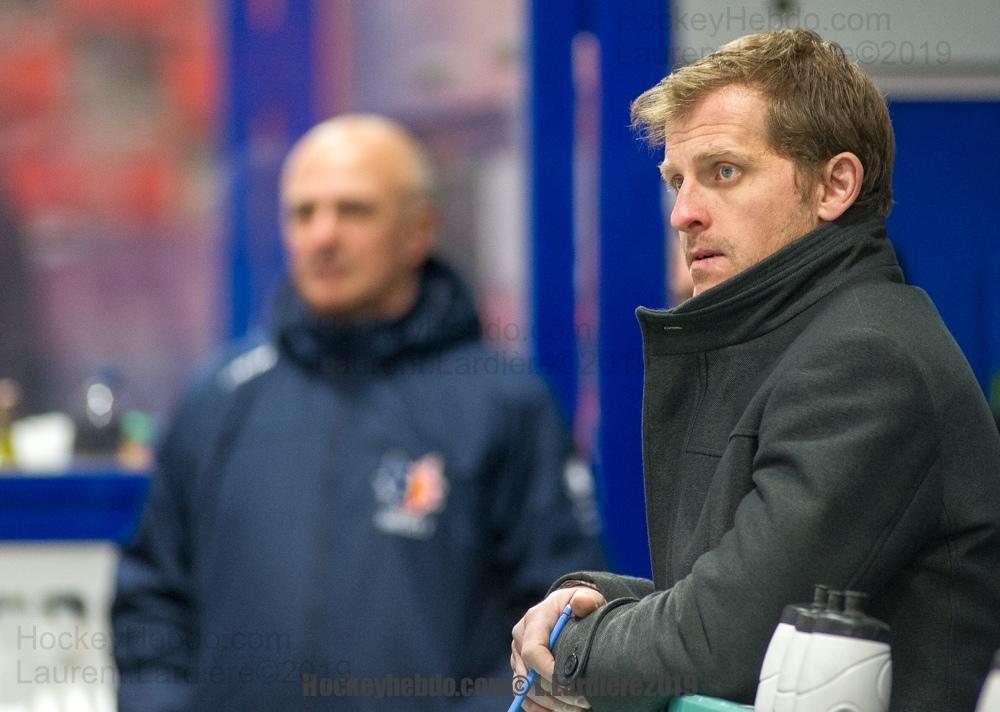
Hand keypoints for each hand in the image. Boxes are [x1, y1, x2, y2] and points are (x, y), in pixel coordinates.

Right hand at [510, 586, 605, 710]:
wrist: (568, 610)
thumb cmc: (580, 605)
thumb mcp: (586, 597)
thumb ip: (586, 600)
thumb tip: (582, 604)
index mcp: (534, 620)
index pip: (533, 651)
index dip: (550, 672)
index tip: (574, 687)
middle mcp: (520, 638)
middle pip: (529, 675)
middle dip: (557, 693)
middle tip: (585, 700)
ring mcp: (517, 656)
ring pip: (527, 690)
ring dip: (553, 704)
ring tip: (580, 707)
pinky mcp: (520, 670)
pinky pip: (524, 696)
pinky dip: (540, 709)